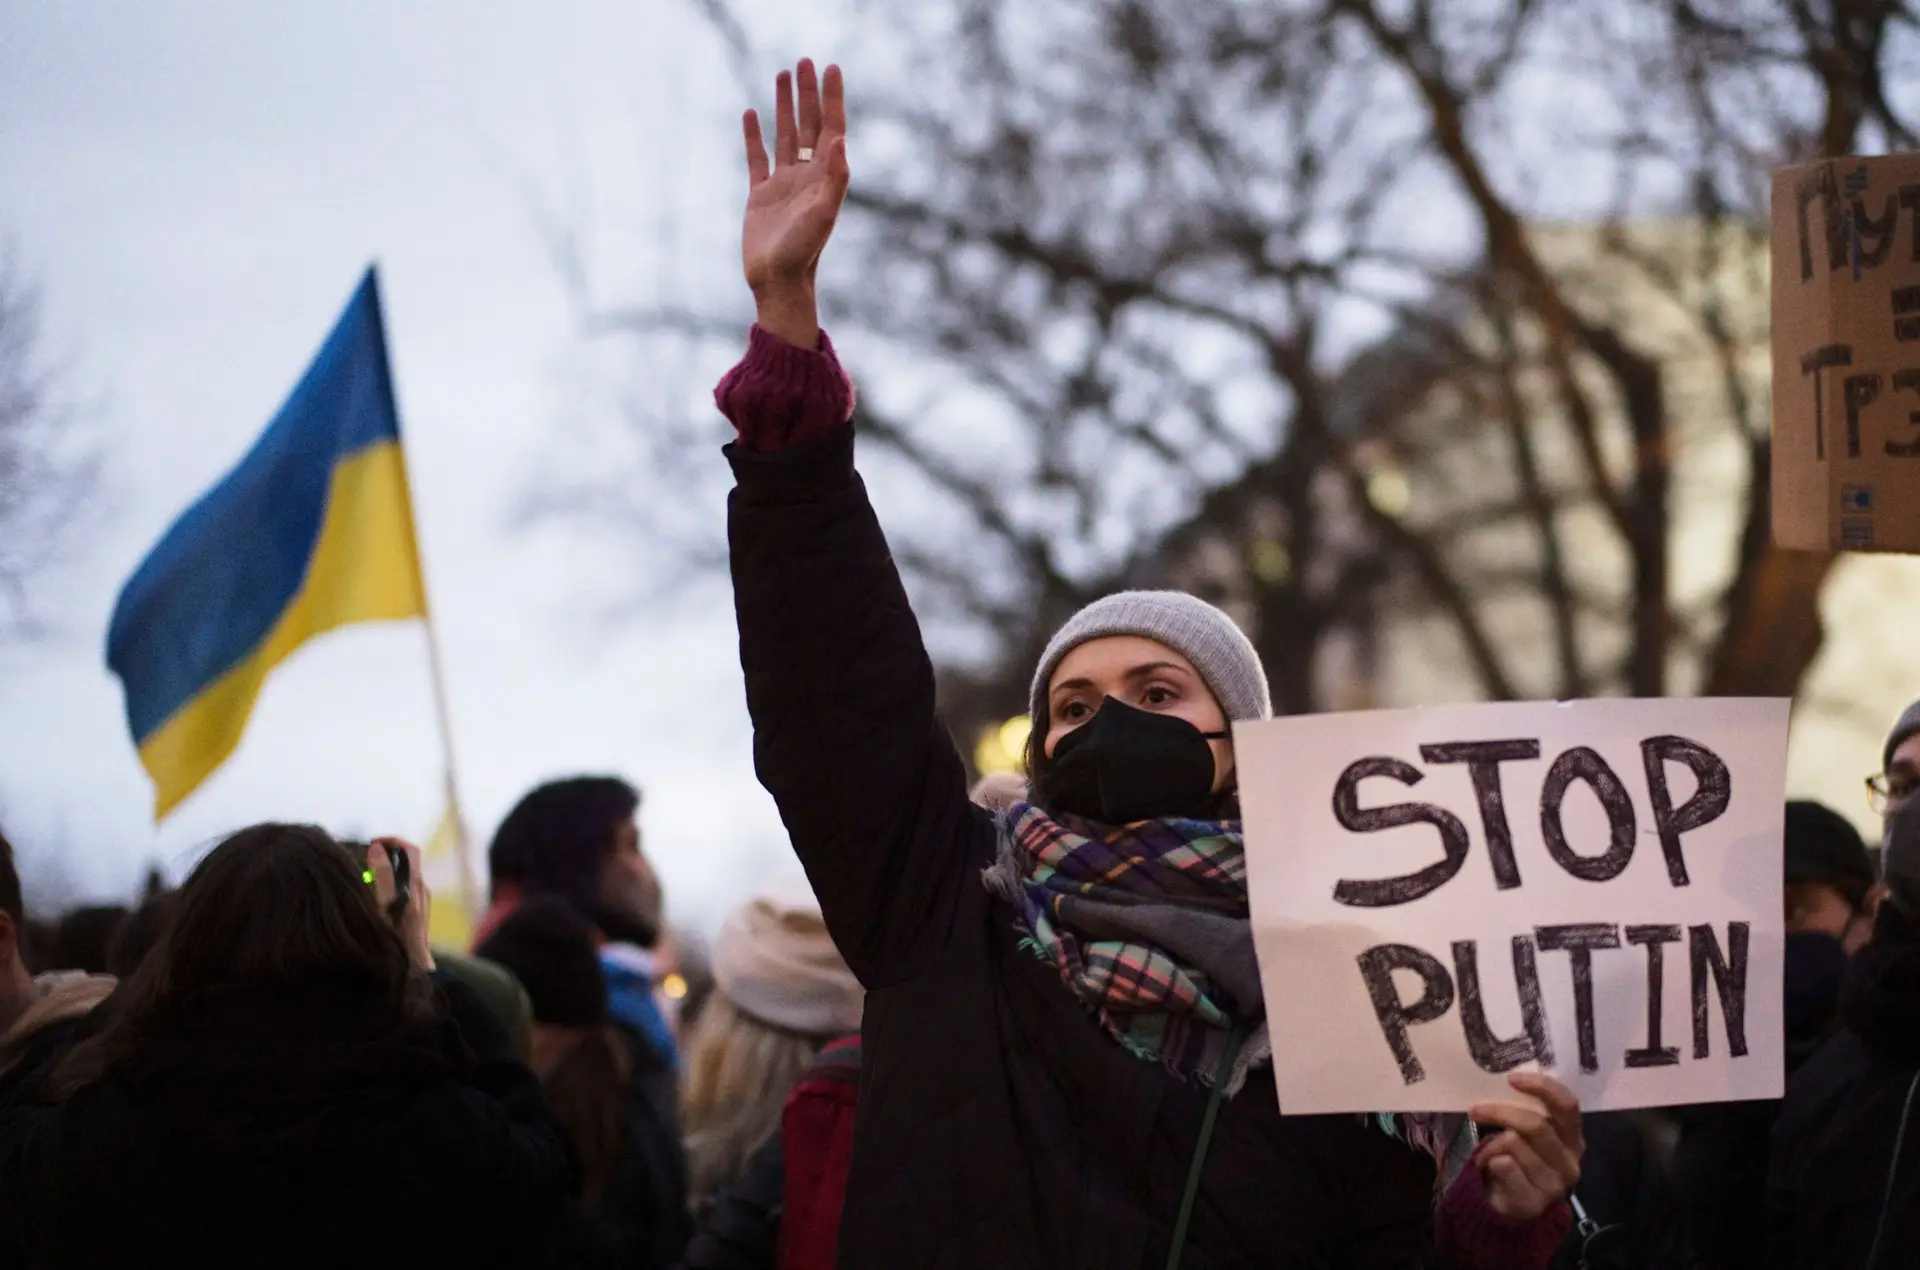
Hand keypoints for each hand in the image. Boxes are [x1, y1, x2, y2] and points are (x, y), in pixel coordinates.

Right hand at [367, 837, 433, 971]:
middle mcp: (421, 891)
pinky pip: (401, 892)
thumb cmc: (397, 936)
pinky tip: (371, 898)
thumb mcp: (385, 903)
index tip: (372, 842)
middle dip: (385, 856)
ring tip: (363, 877)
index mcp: (415, 884)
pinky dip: (387, 887)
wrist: (412, 968)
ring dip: (385, 872)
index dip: (392, 841)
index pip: (410, 849)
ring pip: (402, 878)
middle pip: (405, 862)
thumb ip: (382, 874)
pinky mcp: (415, 916)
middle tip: (362, 859)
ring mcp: (420, 904)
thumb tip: (377, 848)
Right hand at [740, 58, 848, 347]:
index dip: (832, 99)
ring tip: (781, 75)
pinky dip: (754, 135)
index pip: (830, 129)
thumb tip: (839, 139)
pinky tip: (750, 113)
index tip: (831, 69)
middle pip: (808, 125)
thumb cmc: (803, 252)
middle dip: (807, 93)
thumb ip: (834, 177)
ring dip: (784, 106)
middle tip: (804, 61)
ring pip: (785, 135)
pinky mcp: (760, 195)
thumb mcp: (823, 213)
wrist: (777, 282)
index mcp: (824, 178)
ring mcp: (782, 185)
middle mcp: (806, 177)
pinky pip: (757, 157)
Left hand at [1467, 1071, 1583, 1220]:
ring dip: (1491, 1144)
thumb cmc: (1522, 1160)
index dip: (1543, 1087)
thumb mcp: (1530, 1134)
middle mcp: (1570, 1161)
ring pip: (1514, 1144)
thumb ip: (1528, 1111)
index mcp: (1573, 1138)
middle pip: (1536, 1125)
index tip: (1512, 1078)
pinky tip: (1488, 1166)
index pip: (1567, 1105)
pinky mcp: (1534, 1201)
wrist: (1515, 1206)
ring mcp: (1554, 1184)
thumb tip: (1504, 1080)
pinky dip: (1488, 1160)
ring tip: (1486, 1151)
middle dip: (1501, 1113)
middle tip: (1475, 1109)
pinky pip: (1504, 1165)